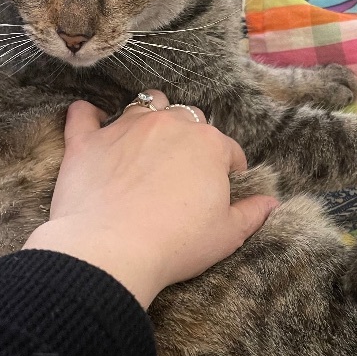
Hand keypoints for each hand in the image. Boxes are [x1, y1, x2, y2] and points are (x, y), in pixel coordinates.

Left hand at [23, 91, 278, 306]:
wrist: (111, 251)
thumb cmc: (176, 243)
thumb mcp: (227, 235)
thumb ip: (252, 214)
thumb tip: (272, 203)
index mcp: (208, 144)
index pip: (228, 149)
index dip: (230, 169)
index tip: (224, 187)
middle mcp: (168, 125)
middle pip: (188, 119)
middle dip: (191, 138)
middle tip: (185, 169)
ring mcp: (125, 129)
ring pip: (144, 104)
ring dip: (150, 115)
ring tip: (148, 138)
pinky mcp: (87, 142)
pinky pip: (84, 115)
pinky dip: (88, 115)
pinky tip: (91, 120)